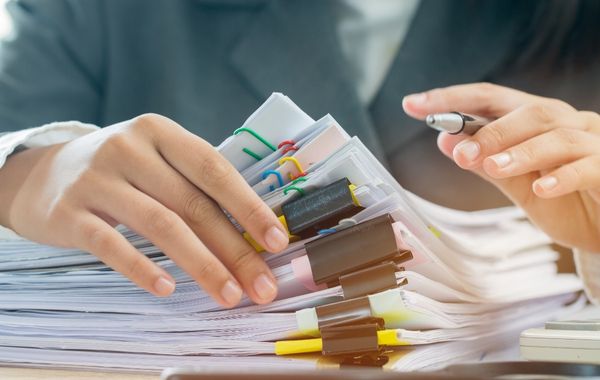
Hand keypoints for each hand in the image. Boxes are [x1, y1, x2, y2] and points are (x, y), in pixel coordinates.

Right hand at [0, 114, 288, 306]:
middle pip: (193, 204)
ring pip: (160, 225)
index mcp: (160, 132)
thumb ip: (194, 185)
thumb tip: (252, 234)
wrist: (43, 174)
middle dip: (234, 249)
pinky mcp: (70, 212)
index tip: (277, 242)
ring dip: (201, 265)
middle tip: (261, 285)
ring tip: (227, 295)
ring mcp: (97, 179)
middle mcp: (129, 148)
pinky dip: (142, 269)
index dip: (249, 206)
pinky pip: (111, 245)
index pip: (214, 169)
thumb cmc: (120, 171)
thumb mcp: (155, 159)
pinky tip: (167, 290)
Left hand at [403, 83, 599, 252]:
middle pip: (527, 111)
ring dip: (519, 151)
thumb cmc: (568, 203)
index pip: (489, 99)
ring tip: (492, 167)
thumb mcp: (519, 186)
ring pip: (555, 135)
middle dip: (488, 131)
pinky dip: (562, 176)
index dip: (451, 98)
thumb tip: (446, 141)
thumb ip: (487, 164)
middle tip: (460, 153)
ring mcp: (592, 142)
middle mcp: (565, 123)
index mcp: (535, 122)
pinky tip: (542, 188)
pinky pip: (587, 166)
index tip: (413, 105)